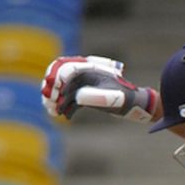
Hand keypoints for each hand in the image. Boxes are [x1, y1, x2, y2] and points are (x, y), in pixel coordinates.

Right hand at [41, 55, 158, 122]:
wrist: (135, 104)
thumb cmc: (126, 97)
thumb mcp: (112, 97)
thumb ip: (95, 96)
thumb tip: (76, 97)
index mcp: (89, 69)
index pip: (65, 68)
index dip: (56, 79)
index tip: (54, 92)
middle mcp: (84, 75)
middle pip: (60, 78)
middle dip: (52, 89)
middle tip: (49, 102)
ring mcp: (84, 85)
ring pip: (63, 90)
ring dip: (56, 100)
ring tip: (54, 111)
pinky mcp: (85, 96)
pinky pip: (70, 101)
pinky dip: (66, 108)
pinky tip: (66, 117)